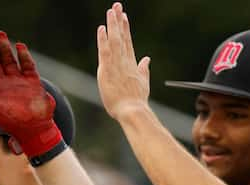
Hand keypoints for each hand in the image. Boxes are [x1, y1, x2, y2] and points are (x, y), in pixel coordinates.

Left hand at [0, 31, 61, 156]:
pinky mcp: (31, 81)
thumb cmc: (11, 124)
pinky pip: (26, 65)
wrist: (35, 130)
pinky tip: (19, 47)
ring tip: (0, 35)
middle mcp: (2, 83)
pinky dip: (23, 55)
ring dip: (4, 47)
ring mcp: (16, 80)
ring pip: (8, 60)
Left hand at [96, 3, 150, 120]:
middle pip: (121, 37)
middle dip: (118, 21)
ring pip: (114, 40)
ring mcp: (117, 64)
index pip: (127, 42)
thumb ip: (143, 69)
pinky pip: (105, 51)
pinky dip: (104, 39)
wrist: (133, 110)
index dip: (125, 29)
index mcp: (131, 64)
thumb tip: (147, 59)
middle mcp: (124, 61)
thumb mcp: (142, 83)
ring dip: (112, 25)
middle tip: (116, 6)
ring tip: (111, 10)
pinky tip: (102, 28)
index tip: (123, 16)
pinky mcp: (108, 70)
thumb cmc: (136, 101)